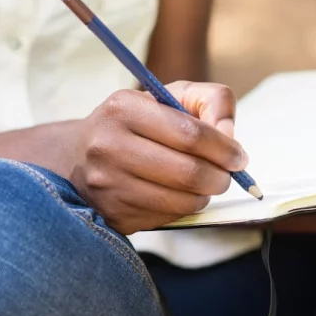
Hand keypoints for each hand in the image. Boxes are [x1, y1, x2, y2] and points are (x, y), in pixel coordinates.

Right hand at [71, 81, 246, 235]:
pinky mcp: (112, 214)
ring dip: (205, 196)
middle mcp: (108, 146)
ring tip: (204, 185)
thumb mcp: (169, 96)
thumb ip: (210, 101)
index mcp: (124, 108)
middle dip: (220, 177)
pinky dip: (183, 209)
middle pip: (189, 172)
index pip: (191, 134)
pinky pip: (167, 218)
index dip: (224, 149)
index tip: (238, 157)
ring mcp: (107, 184)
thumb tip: (229, 134)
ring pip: (181, 201)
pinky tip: (178, 195)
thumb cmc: (136, 123)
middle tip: (226, 175)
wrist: (77, 157)